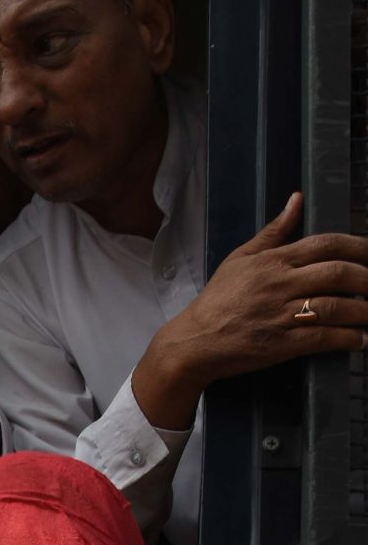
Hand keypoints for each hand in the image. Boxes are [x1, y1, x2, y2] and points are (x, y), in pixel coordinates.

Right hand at [135, 195, 367, 429]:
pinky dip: (345, 339)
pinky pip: (320, 338)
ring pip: (334, 307)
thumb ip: (274, 230)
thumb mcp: (241, 257)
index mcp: (274, 261)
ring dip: (362, 310)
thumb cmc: (217, 300)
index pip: (325, 244)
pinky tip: (360, 339)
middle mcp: (280, 285)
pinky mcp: (280, 345)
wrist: (194, 341)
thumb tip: (297, 199)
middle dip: (366, 277)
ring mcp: (280, 316)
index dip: (357, 246)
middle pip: (336, 273)